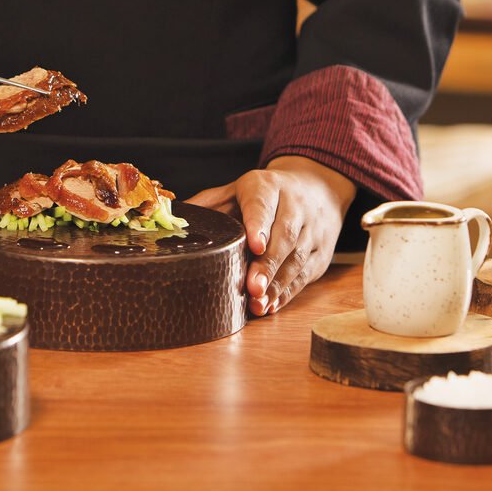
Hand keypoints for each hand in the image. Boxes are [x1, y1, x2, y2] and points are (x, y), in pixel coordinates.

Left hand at [189, 156, 355, 315]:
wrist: (318, 187)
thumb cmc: (265, 195)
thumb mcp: (237, 190)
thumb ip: (208, 203)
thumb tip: (169, 218)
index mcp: (268, 186)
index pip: (263, 203)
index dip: (259, 224)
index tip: (255, 245)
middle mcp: (295, 205)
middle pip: (284, 235)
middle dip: (268, 263)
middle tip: (252, 287)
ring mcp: (313, 229)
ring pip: (297, 258)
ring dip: (278, 284)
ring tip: (258, 303)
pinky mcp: (322, 252)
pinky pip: (305, 274)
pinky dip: (288, 292)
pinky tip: (272, 304)